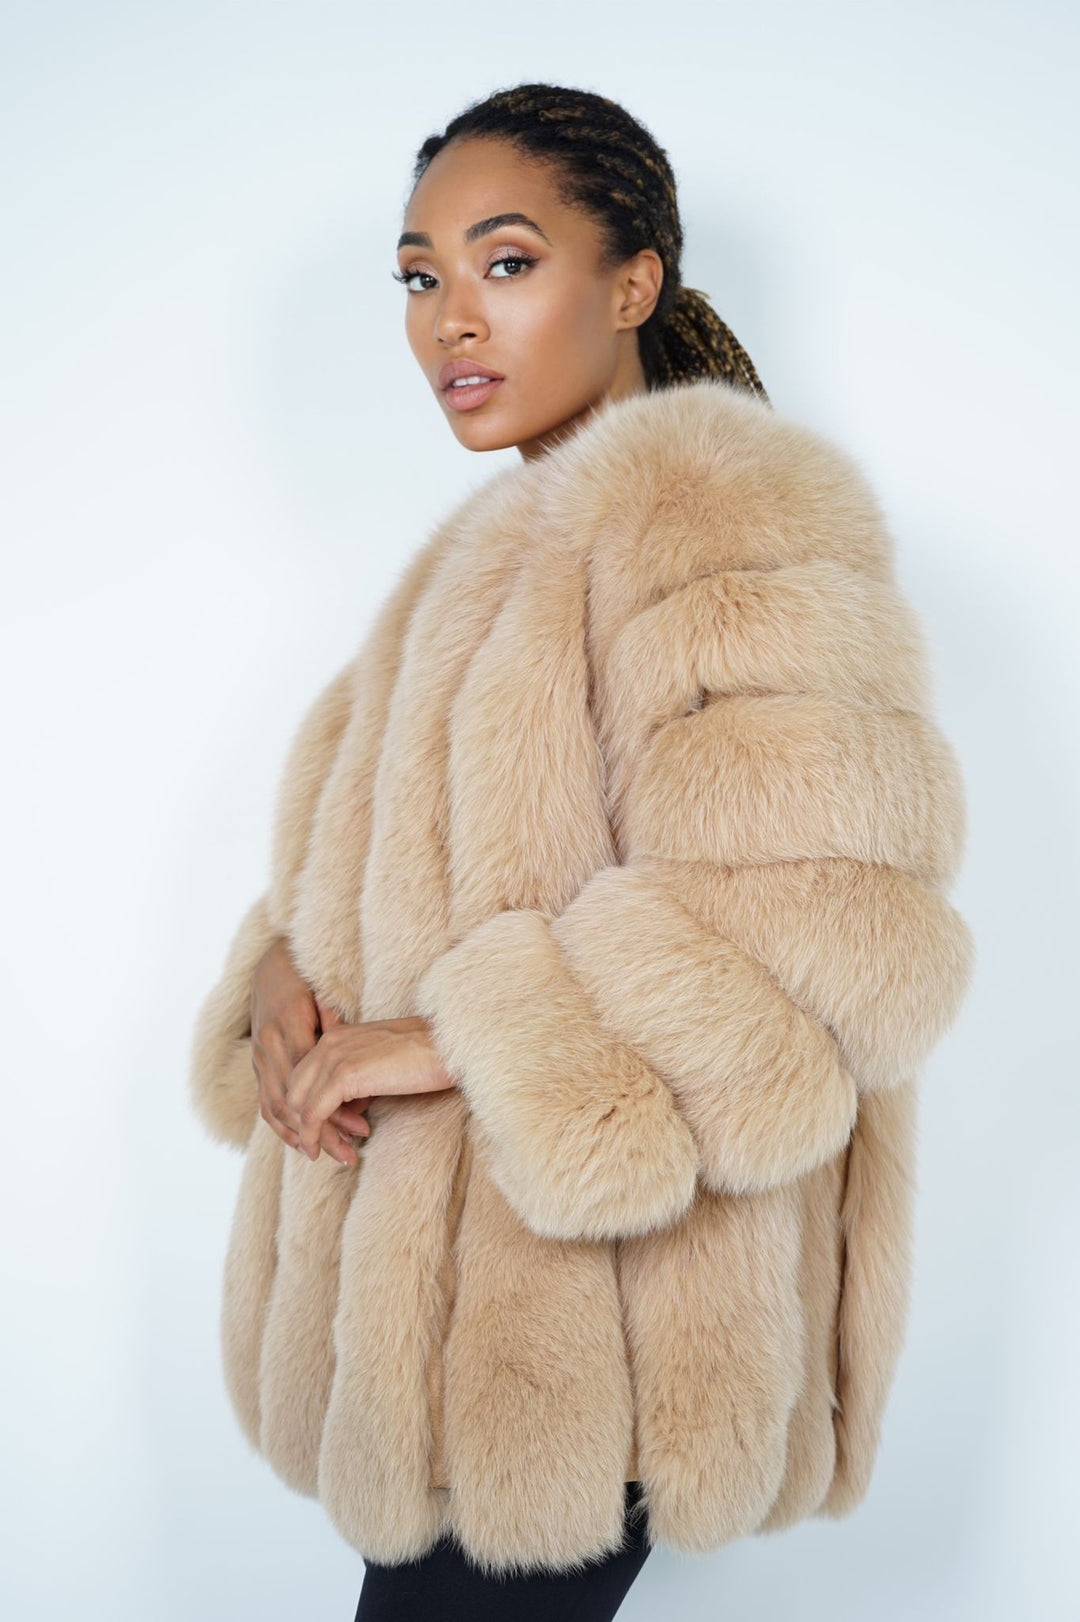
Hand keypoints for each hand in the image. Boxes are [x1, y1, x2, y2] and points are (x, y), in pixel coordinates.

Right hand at [250, 938, 369, 1165]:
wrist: (270, 965)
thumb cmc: (305, 978)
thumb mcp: (324, 993)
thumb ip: (336, 1021)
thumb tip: (352, 1049)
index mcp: (288, 1027)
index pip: (312, 1084)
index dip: (335, 1112)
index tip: (361, 1130)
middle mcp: (269, 1044)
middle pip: (293, 1104)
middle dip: (321, 1133)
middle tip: (349, 1154)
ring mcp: (259, 1055)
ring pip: (274, 1108)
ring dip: (300, 1137)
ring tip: (330, 1154)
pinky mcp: (257, 1063)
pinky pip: (265, 1103)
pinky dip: (283, 1127)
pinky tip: (302, 1142)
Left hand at [283, 1016, 454, 1164]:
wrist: (450, 1045)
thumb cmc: (426, 1056)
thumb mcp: (380, 1066)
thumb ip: (357, 1083)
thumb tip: (347, 1113)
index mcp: (336, 1036)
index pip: (301, 1078)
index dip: (307, 1109)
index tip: (325, 1134)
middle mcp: (328, 1042)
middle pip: (293, 1091)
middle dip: (305, 1125)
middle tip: (324, 1150)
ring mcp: (334, 1057)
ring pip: (300, 1106)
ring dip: (313, 1137)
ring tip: (338, 1156)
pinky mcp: (344, 1075)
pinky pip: (314, 1113)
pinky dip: (317, 1137)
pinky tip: (333, 1153)